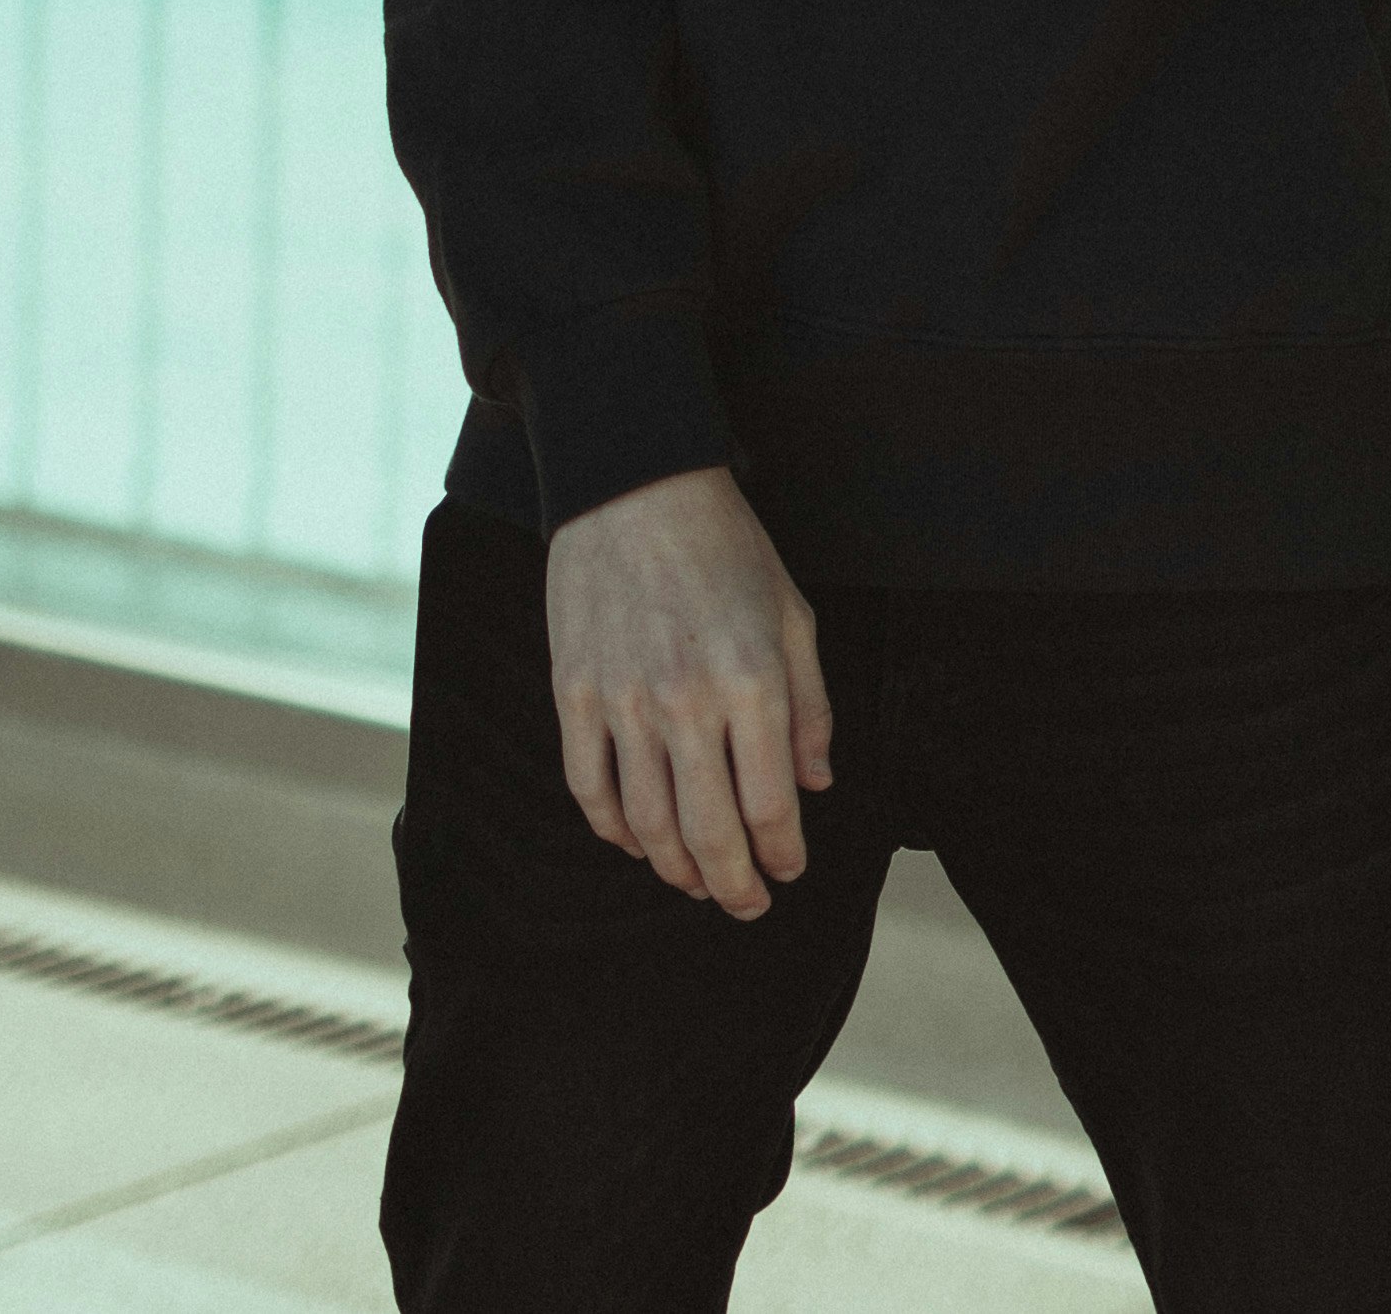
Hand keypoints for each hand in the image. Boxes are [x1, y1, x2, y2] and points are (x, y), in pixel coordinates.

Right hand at [545, 467, 833, 916]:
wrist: (634, 484)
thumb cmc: (725, 546)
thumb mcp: (793, 614)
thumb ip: (810, 705)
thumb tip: (815, 784)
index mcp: (752, 682)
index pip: (770, 807)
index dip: (783, 853)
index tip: (789, 870)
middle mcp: (687, 703)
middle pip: (709, 834)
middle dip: (733, 886)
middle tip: (746, 904)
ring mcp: (623, 702)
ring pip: (647, 826)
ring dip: (676, 869)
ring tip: (696, 881)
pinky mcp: (575, 694)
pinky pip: (589, 789)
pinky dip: (613, 831)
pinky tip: (637, 841)